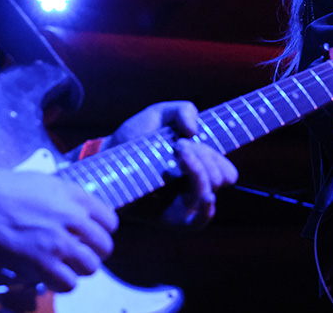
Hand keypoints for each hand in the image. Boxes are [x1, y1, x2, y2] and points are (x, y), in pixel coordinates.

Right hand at [0, 141, 118, 293]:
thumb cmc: (7, 188)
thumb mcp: (48, 183)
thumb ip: (69, 199)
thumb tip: (81, 215)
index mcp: (76, 196)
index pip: (110, 221)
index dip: (102, 232)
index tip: (91, 238)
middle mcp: (73, 218)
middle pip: (104, 247)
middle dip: (95, 253)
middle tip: (80, 256)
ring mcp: (58, 241)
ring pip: (90, 267)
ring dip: (79, 270)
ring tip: (66, 267)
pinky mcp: (41, 262)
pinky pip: (68, 282)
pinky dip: (62, 283)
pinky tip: (51, 277)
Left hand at [106, 101, 237, 228]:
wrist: (106, 161)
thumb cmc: (133, 140)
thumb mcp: (158, 114)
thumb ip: (184, 110)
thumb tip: (196, 132)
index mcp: (199, 166)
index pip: (227, 171)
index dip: (217, 157)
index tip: (187, 140)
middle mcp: (195, 186)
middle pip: (222, 178)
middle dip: (205, 158)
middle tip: (179, 147)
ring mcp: (184, 204)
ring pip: (211, 193)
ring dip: (200, 172)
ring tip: (177, 156)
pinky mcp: (170, 220)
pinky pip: (199, 222)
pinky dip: (205, 206)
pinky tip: (200, 193)